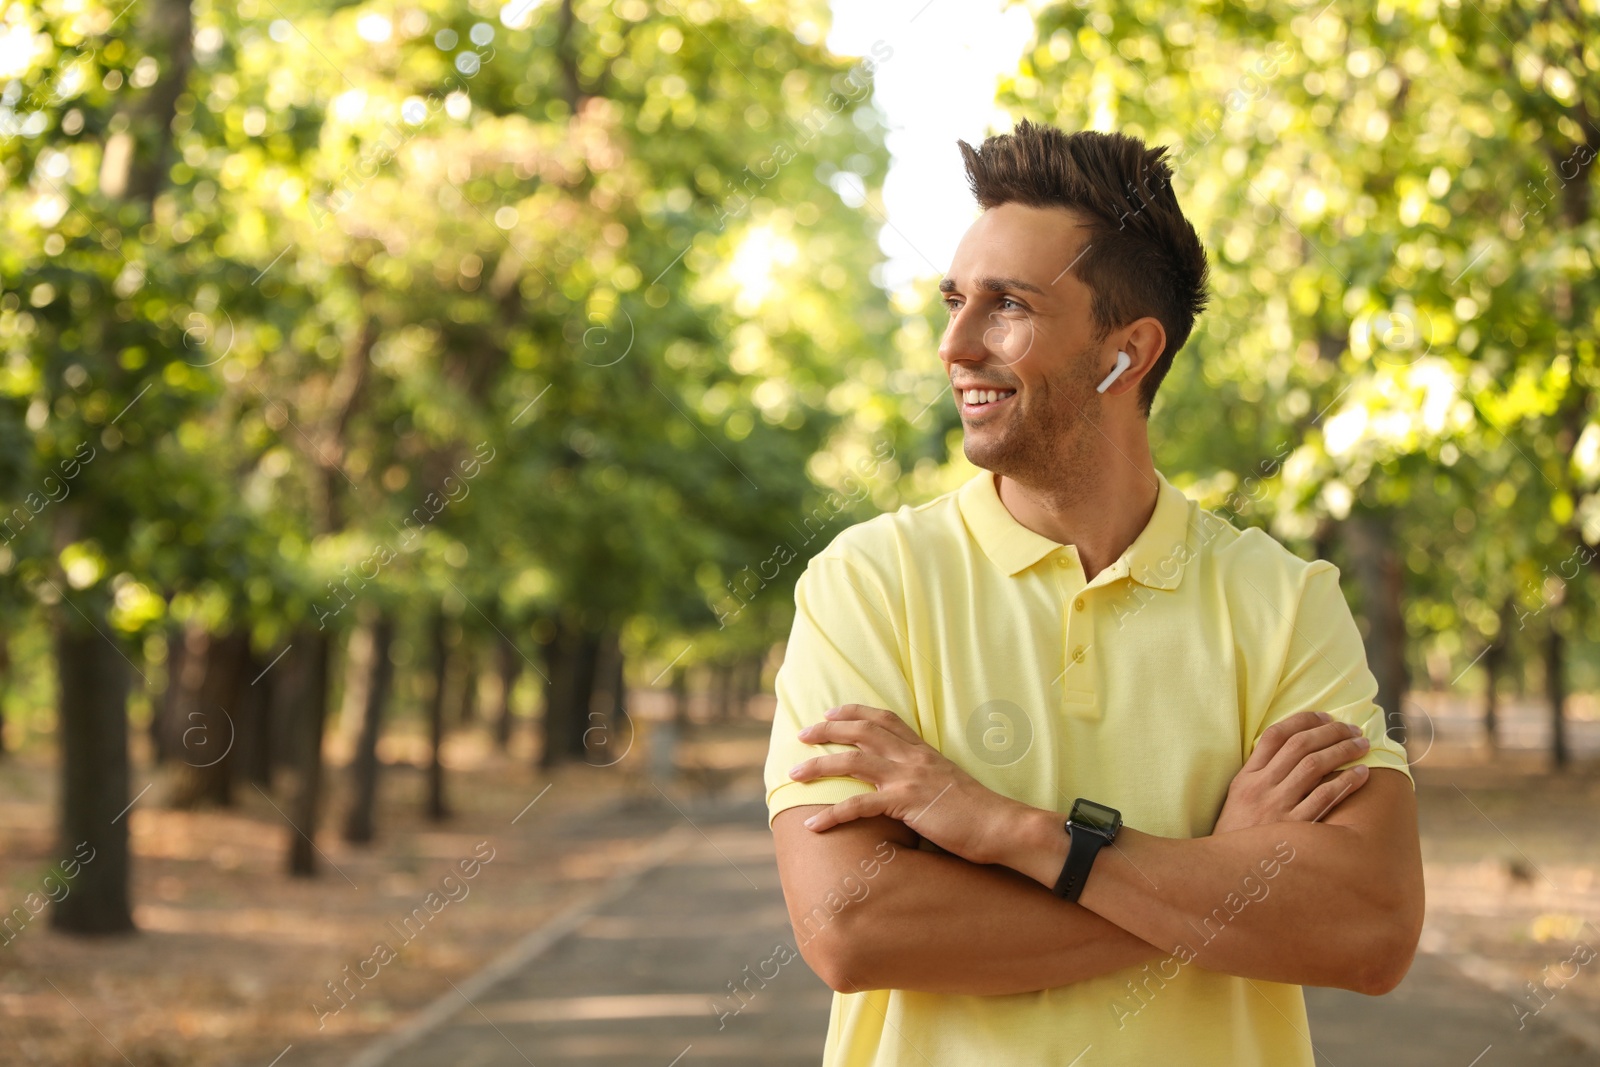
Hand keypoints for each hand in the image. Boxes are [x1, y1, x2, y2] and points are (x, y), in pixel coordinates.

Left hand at [788, 703, 1025, 864]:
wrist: (1001, 825)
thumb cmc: (979, 812)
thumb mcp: (950, 784)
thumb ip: (927, 778)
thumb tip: (910, 786)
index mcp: (923, 751)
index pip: (885, 719)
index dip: (855, 712)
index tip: (830, 712)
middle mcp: (912, 758)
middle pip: (861, 732)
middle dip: (827, 729)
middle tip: (802, 733)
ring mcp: (908, 779)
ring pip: (853, 761)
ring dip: (819, 765)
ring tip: (794, 774)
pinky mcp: (906, 804)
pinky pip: (859, 806)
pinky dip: (832, 815)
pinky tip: (813, 825)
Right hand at [1214, 711, 1372, 833]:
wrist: (1229, 874)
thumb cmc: (1239, 836)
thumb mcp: (1239, 800)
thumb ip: (1260, 776)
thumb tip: (1292, 752)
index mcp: (1246, 777)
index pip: (1274, 736)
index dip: (1303, 721)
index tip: (1325, 716)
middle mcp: (1261, 787)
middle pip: (1299, 746)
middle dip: (1330, 732)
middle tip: (1353, 729)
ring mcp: (1277, 807)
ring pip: (1314, 766)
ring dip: (1342, 751)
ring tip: (1362, 746)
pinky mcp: (1295, 829)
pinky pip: (1324, 798)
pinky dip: (1345, 782)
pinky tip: (1361, 775)